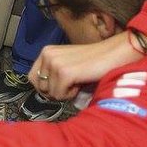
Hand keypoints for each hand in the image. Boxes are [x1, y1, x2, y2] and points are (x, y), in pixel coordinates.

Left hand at [28, 32, 142, 99]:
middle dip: (55, 92)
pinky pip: (60, 95)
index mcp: (46, 51)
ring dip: (65, 93)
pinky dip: (72, 94)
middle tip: (71, 85)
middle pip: (40, 88)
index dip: (45, 88)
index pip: (32, 78)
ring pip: (51, 93)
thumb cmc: (93, 62)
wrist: (114, 54)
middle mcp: (47, 55)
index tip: (59, 88)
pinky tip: (81, 82)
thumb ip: (53, 74)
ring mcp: (55, 63)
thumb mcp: (68, 64)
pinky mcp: (64, 72)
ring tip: (78, 81)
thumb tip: (44, 94)